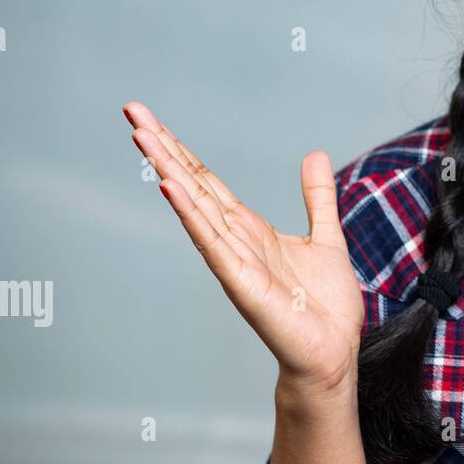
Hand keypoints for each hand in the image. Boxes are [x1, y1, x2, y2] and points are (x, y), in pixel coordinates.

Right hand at [122, 101, 364, 397]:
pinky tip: (170, 188)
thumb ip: (317, 197)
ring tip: (143, 136)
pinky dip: (191, 215)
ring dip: (168, 170)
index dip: (182, 149)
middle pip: (192, 185)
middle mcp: (234, 241)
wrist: (332, 353)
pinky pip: (211, 243)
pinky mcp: (241, 283)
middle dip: (164, 148)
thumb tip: (315, 154)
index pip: (207, 181)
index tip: (152, 119)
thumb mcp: (326, 237)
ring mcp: (233, 261)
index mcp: (250, 230)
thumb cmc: (325, 307)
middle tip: (131, 110)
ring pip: (195, 207)